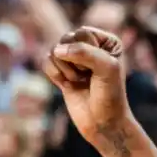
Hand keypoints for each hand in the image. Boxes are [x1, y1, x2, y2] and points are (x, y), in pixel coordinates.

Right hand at [43, 27, 131, 156]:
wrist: (103, 123)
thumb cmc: (110, 95)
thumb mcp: (107, 68)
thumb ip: (84, 53)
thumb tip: (56, 50)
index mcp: (106, 41)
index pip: (82, 33)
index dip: (86, 52)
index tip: (99, 69)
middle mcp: (90, 46)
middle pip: (66, 39)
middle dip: (74, 61)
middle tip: (88, 76)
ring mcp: (74, 59)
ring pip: (54, 51)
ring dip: (66, 70)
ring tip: (81, 81)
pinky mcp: (61, 72)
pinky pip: (46, 62)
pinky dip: (55, 75)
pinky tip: (69, 85)